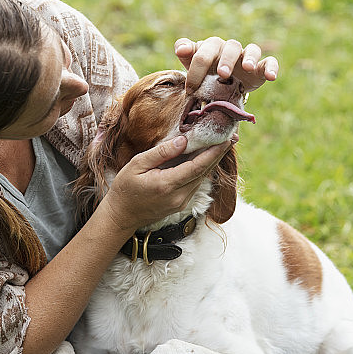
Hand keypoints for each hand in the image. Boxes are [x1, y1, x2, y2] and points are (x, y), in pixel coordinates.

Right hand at [98, 135, 232, 231]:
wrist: (121, 216)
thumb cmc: (125, 188)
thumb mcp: (137, 164)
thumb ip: (161, 153)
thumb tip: (183, 141)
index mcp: (167, 184)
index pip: (197, 167)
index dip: (213, 153)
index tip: (225, 139)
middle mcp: (178, 196)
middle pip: (204, 172)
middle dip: (218, 154)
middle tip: (231, 137)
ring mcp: (181, 202)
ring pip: (202, 178)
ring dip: (213, 161)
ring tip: (222, 144)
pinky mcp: (181, 203)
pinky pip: (196, 183)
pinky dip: (203, 169)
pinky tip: (207, 157)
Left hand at [174, 37, 278, 94]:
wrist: (221, 88)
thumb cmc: (204, 74)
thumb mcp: (191, 64)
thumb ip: (185, 52)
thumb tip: (181, 48)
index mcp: (212, 47)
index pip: (205, 49)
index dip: (198, 66)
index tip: (191, 88)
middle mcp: (230, 49)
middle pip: (231, 46)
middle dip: (226, 59)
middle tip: (222, 74)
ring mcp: (246, 58)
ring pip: (252, 50)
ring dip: (250, 57)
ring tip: (247, 67)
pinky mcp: (260, 68)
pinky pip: (270, 62)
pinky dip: (272, 67)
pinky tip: (271, 77)